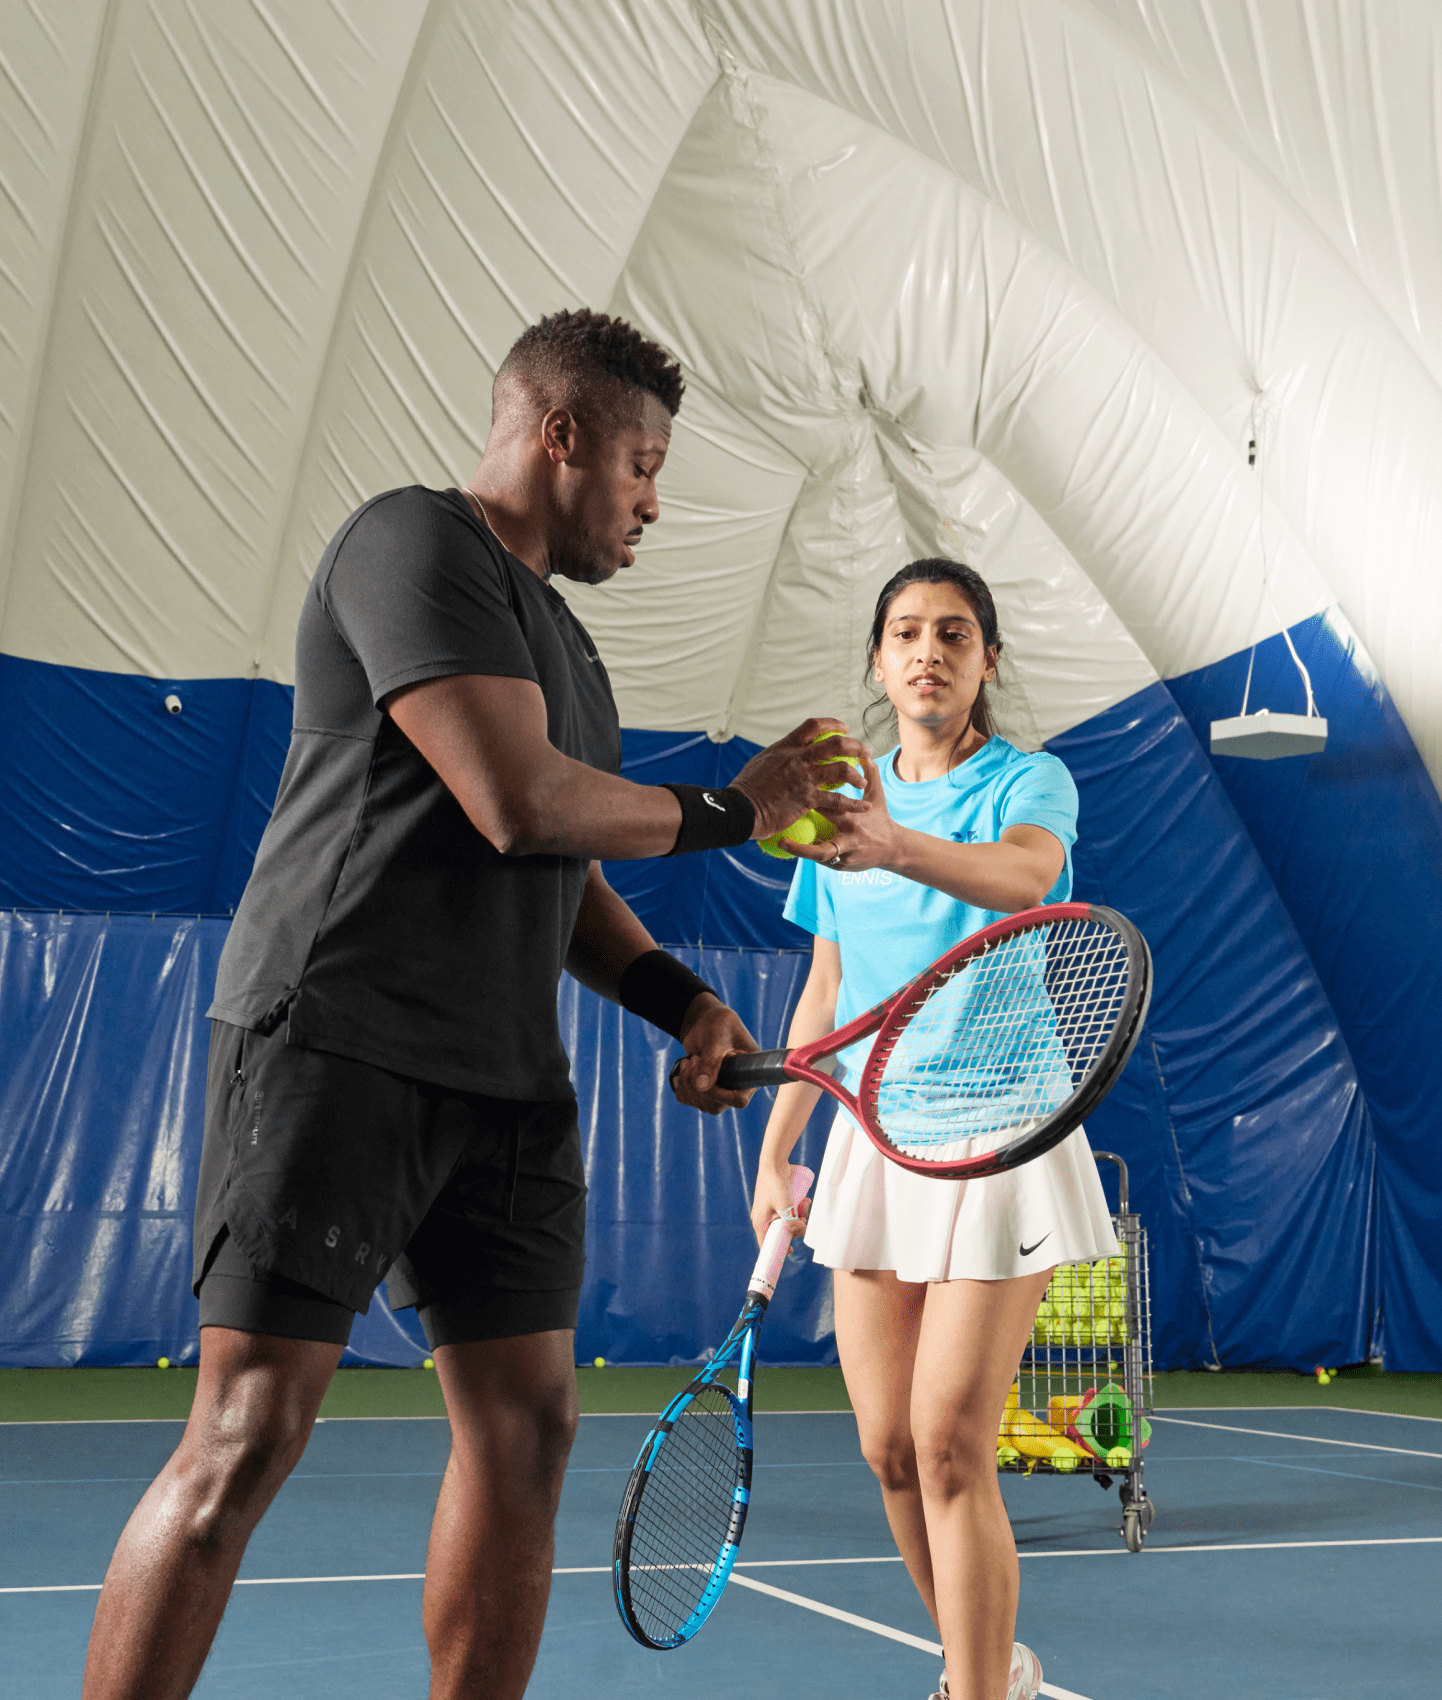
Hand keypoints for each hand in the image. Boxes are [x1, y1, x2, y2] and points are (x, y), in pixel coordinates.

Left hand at [669, 995, 757, 1114]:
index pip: (739, 1100)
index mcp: (748, 1073)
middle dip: (697, 1088)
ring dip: (687, 1084)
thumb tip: (702, 1086)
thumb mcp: (716, 1038)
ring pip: (700, 1104)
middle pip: (715, 1106)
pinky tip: (681, 1070)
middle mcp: (736, 1085)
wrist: (706, 1021)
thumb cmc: (719, 1023)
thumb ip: (710, 1061)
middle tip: (692, 1061)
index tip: (705, 1079)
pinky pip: (689, 1100)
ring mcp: (720, 1089)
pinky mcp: (704, 1088)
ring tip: (687, 1061)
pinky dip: (680, 1087)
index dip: (720, 1096)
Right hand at [730, 719, 869, 839]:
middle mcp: (798, 758)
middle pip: (836, 744)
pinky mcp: (808, 799)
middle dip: (855, 746)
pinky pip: (838, 800)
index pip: (814, 725)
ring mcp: (805, 778)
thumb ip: (778, 756)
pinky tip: (863, 807)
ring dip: (857, 775)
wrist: (740, 808)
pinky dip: (854, 804)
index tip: (845, 728)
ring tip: (862, 783)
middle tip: (864, 752)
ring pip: (842, 769)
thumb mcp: (761, 762)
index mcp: (786, 746)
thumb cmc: (746, 789)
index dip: (833, 723)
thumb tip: (785, 755)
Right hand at [750, 1158, 811, 1247]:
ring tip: (805, 1204)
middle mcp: (763, 1218)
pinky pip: (787, 1210)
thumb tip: (799, 1231)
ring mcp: (769, 1209)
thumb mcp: (785, 1207)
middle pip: (781, 1231)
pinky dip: (796, 1207)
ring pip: (787, 1220)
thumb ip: (791, 1222)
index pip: (766, 1244)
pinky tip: (804, 1200)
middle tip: (803, 1218)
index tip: (791, 1250)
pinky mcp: (775, 1201)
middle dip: (795, 1226)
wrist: (773, 1163)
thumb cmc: (775, 1184)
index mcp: (760, 1223)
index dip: (778, 1250)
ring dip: (798, 1215)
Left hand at [787, 750, 902, 871]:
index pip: (830, 805)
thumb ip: (870, 774)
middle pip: (821, 831)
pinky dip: (809, 855)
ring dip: (800, 849)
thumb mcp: (877, 796)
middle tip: (782, 818)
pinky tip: (794, 850)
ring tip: (782, 843)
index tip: (796, 790)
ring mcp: (845, 854)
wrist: (893, 849)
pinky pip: (822, 861)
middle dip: (804, 822)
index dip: (813, 799)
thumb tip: (864, 754)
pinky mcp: (841, 867)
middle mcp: (849, 836)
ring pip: (819, 853)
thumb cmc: (881, 819)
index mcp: (854, 817)